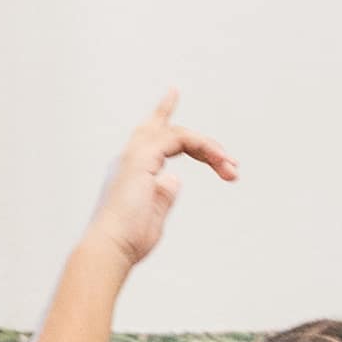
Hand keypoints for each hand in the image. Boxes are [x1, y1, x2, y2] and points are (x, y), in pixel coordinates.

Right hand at [82, 97, 233, 267]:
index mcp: (131, 171)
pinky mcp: (141, 158)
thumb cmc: (127, 240)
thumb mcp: (153, 215)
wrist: (110, 249)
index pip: (151, 136)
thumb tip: (174, 180)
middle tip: (227, 160)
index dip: (163, 114)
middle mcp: (130, 158)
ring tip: (231, 169)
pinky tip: (219, 161)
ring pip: (177, 133)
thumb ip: (163, 195)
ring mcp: (134, 155)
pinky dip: (202, 146)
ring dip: (209, 149)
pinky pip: (179, 139)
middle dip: (199, 139)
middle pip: (161, 127)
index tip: (172, 92)